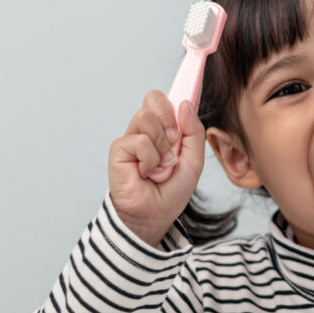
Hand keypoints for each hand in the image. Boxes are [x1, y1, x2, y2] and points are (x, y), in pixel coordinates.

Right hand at [108, 90, 204, 245]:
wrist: (155, 215)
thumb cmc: (172, 190)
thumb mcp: (194, 161)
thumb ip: (194, 132)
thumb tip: (184, 104)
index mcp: (164, 129)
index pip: (167, 101)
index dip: (176, 99)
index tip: (188, 97)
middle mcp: (146, 130)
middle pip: (154, 98)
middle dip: (169, 119)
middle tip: (174, 143)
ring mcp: (132, 138)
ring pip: (147, 117)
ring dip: (162, 145)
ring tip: (162, 165)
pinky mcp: (119, 149)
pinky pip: (140, 141)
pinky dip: (151, 159)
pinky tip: (146, 173)